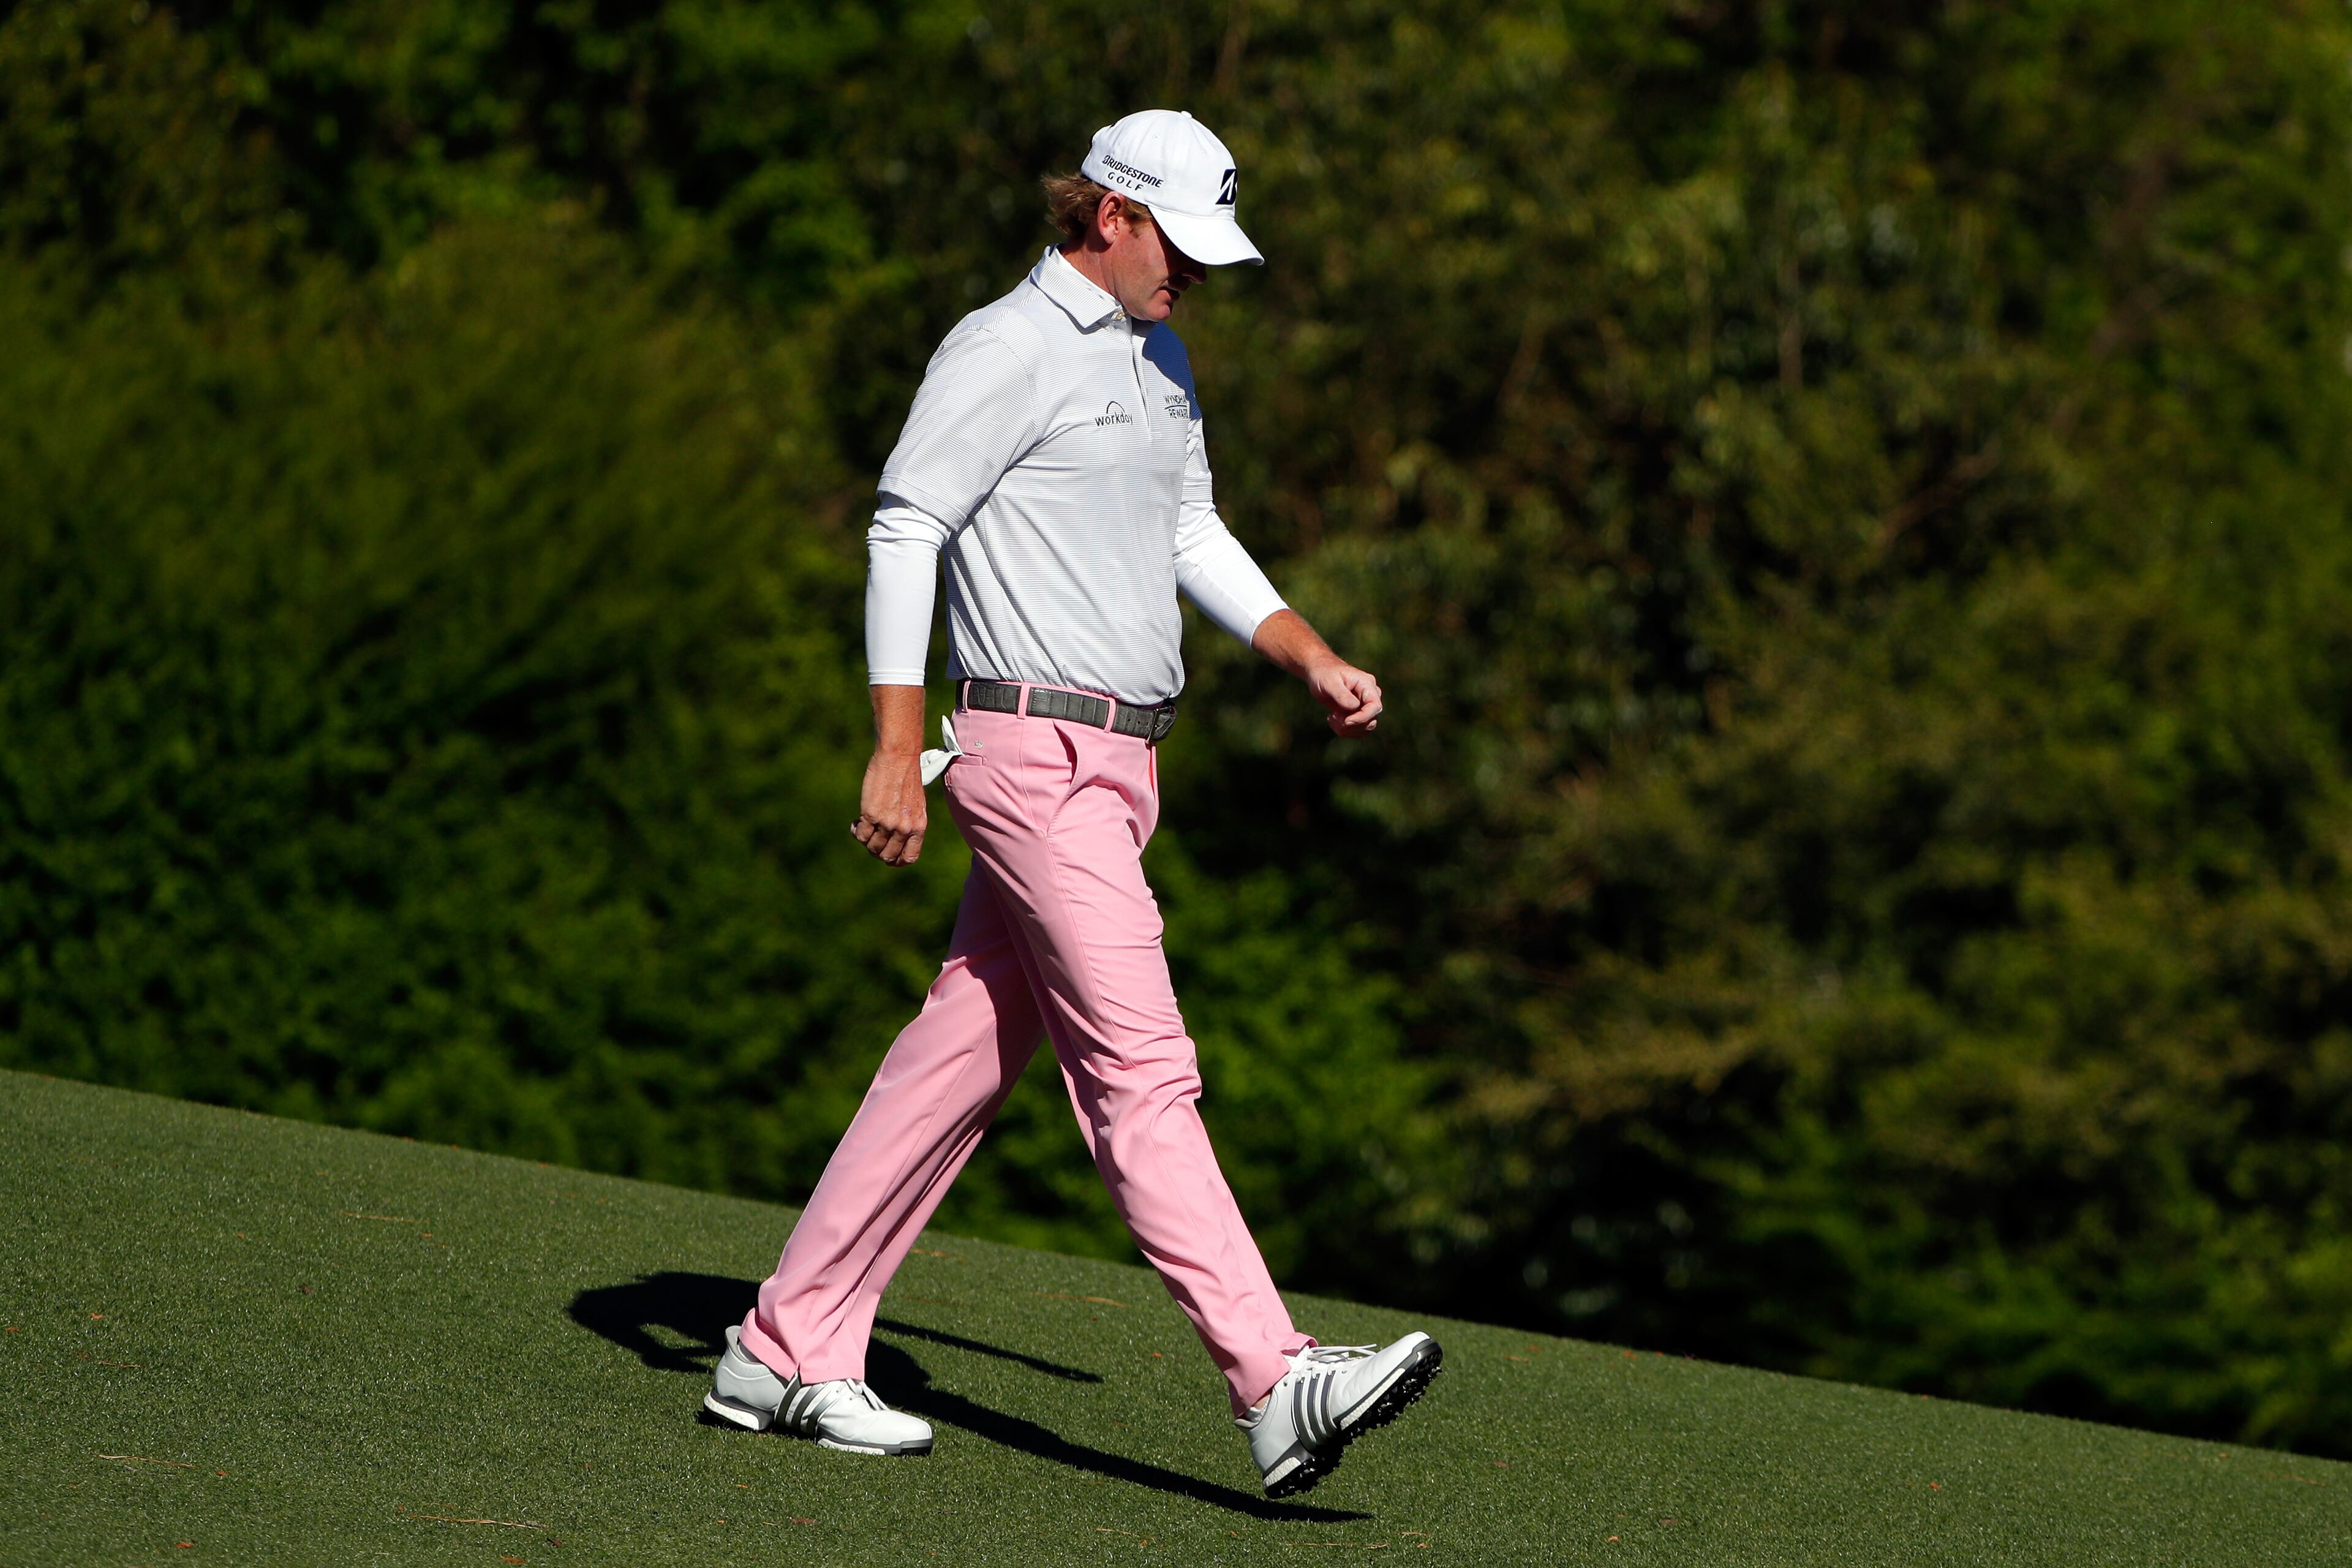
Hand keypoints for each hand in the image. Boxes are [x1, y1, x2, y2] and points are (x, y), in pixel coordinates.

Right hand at [852, 748, 926, 864]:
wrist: (898, 758)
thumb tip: (894, 840)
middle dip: (877, 851)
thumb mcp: (915, 805)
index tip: (887, 856)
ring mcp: (887, 823)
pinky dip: (855, 831)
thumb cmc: (906, 778)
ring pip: (871, 847)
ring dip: (865, 840)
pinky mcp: (871, 814)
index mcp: (919, 826)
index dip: (896, 861)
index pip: (909, 857)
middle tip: (872, 837)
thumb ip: (908, 824)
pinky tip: (857, 820)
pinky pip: (860, 835)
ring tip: (864, 825)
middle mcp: (904, 828)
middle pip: (887, 856)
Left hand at [1305, 657, 1382, 736]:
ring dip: (1347, 729)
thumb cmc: (1324, 673)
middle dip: (1352, 725)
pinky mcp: (1357, 713)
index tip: (1346, 721)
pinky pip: (1356, 730)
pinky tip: (1332, 718)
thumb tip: (1355, 706)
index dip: (1363, 717)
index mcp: (1367, 684)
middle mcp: (1369, 696)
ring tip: (1331, 717)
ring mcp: (1364, 706)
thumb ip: (1342, 694)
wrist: (1319, 672)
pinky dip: (1344, 730)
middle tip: (1333, 716)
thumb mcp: (1330, 682)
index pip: (1375, 706)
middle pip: (1371, 720)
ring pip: (1364, 728)